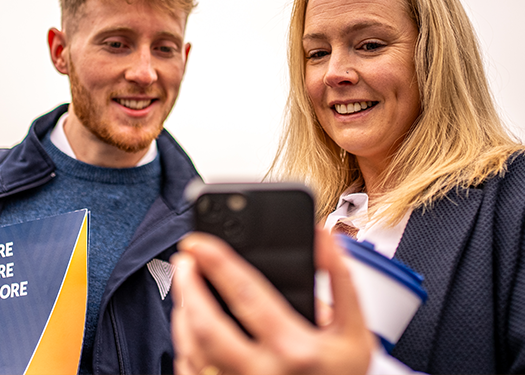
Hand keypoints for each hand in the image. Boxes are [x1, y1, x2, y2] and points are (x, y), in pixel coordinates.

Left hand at [171, 227, 374, 374]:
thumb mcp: (354, 330)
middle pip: (207, 325)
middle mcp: (262, 373)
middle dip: (187, 285)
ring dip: (182, 312)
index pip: (246, 295)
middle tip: (184, 260)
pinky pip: (192, 372)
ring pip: (193, 350)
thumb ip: (340, 279)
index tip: (200, 243)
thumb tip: (322, 237)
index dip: (218, 262)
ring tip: (185, 285)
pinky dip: (184, 345)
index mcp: (294, 347)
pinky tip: (188, 325)